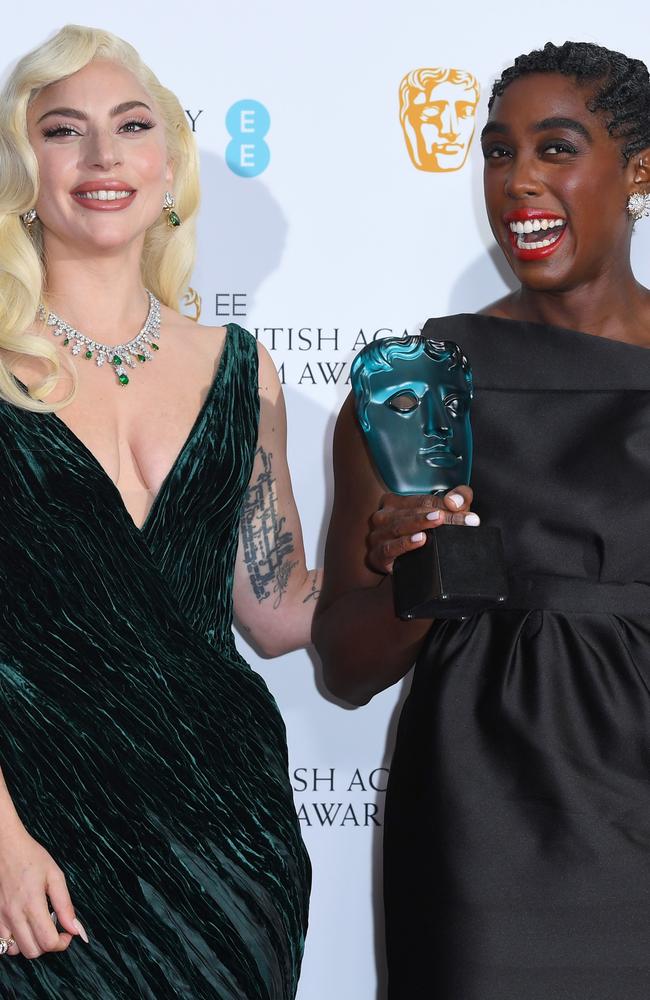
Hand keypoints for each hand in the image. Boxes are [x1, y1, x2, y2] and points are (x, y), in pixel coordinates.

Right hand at [0, 819, 87, 958]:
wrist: (5, 848)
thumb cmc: (31, 857)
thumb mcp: (55, 876)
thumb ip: (65, 905)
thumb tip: (75, 928)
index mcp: (32, 904)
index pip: (48, 942)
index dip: (62, 942)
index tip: (68, 932)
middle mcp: (14, 915)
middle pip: (33, 952)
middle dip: (48, 945)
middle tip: (55, 929)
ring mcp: (1, 918)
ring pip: (16, 951)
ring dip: (30, 944)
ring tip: (38, 926)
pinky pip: (3, 943)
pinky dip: (15, 942)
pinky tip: (23, 926)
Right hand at [367, 486, 477, 573]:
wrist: (390, 561)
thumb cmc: (413, 534)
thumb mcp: (436, 514)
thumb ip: (456, 500)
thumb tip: (456, 502)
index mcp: (394, 502)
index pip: (424, 500)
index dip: (447, 505)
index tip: (469, 515)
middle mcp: (384, 516)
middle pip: (414, 512)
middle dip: (441, 515)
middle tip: (463, 520)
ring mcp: (378, 535)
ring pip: (400, 526)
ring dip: (421, 523)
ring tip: (439, 521)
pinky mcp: (377, 554)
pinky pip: (390, 547)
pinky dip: (405, 543)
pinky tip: (419, 540)